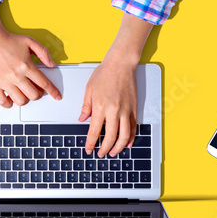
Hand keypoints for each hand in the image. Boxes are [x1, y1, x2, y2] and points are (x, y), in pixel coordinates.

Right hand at [0, 9, 60, 107]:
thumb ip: (43, 53)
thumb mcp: (30, 42)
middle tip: (37, 90)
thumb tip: (52, 64)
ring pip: (21, 101)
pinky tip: (11, 98)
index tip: (57, 96)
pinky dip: (9, 104)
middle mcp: (15, 75)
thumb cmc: (9, 40)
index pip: (44, 83)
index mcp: (26, 65)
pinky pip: (2, 102)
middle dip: (39, 94)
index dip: (53, 91)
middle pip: (34, 95)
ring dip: (26, 99)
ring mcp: (4, 81)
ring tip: (24, 93)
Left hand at [81, 14, 152, 157]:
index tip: (89, 149)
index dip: (91, 143)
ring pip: (124, 136)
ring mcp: (126, 110)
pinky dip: (131, 137)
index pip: (95, 131)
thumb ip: (87, 106)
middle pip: (110, 137)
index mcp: (101, 106)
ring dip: (119, 147)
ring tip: (113, 152)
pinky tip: (127, 144)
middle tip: (101, 154)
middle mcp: (114, 110)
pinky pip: (133, 127)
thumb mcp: (89, 88)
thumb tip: (82, 119)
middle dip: (105, 149)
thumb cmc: (105, 72)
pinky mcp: (133, 108)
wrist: (121, 63)